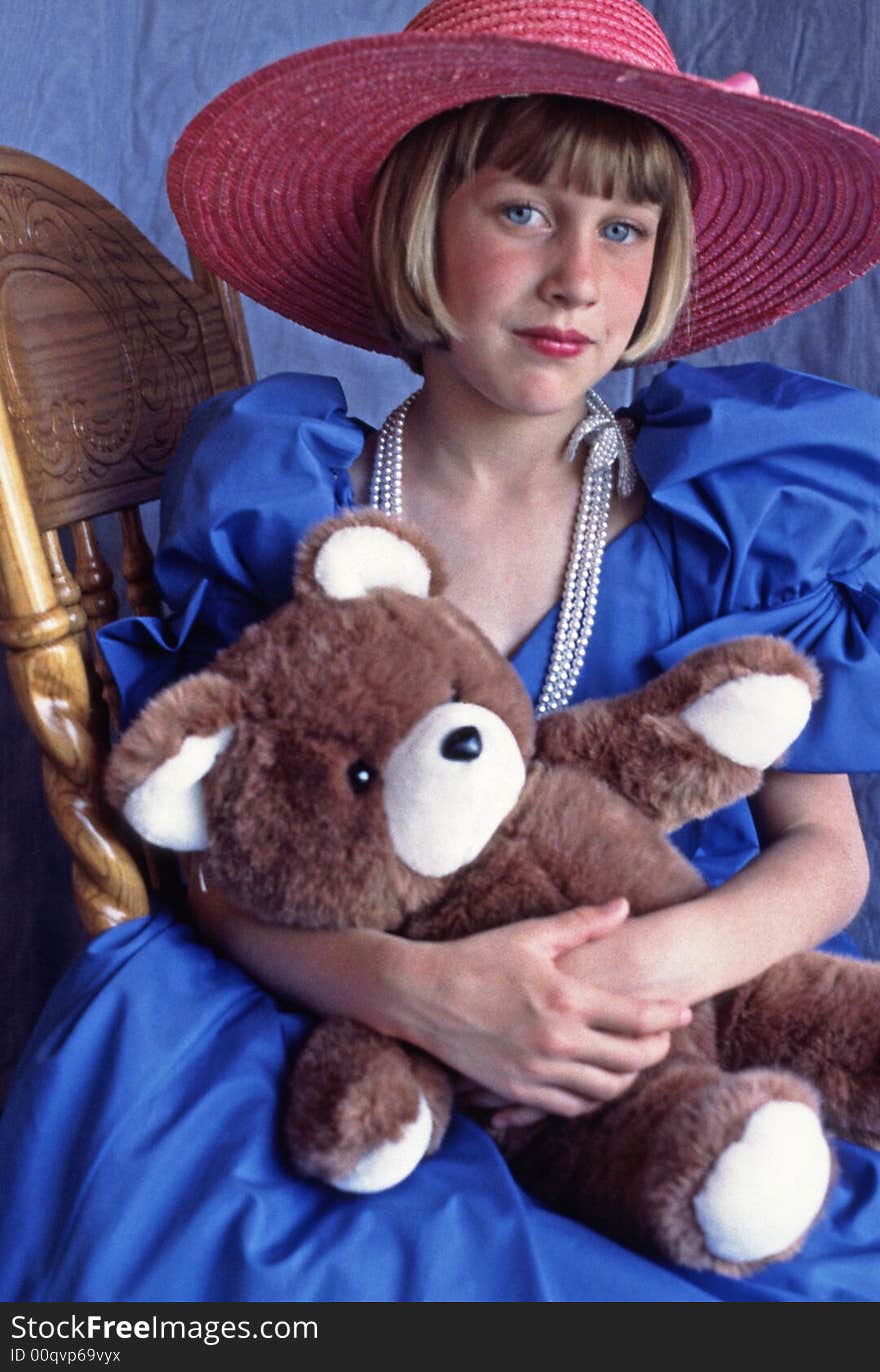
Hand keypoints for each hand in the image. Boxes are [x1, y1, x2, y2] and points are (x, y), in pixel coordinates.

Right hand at [395, 899, 690, 1117]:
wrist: (419, 997)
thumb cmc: (475, 958)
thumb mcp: (530, 935)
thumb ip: (582, 924)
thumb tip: (624, 907)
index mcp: (565, 999)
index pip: (637, 1017)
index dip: (668, 1016)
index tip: (683, 1010)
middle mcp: (557, 1042)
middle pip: (631, 1060)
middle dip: (656, 1050)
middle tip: (663, 1037)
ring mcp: (537, 1072)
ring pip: (605, 1090)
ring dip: (628, 1077)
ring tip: (633, 1058)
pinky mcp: (517, 1091)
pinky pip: (571, 1107)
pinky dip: (592, 1097)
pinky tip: (597, 1079)